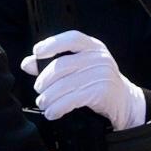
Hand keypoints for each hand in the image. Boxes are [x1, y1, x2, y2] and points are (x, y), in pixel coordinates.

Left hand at [26, 30, 148, 133]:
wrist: (124, 100)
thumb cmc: (96, 81)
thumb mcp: (79, 67)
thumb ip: (52, 63)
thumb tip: (27, 63)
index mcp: (92, 46)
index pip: (72, 39)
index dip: (52, 43)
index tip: (37, 52)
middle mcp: (98, 57)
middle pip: (62, 65)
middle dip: (45, 79)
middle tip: (38, 89)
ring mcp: (102, 74)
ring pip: (65, 85)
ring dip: (49, 97)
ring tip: (42, 103)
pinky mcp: (102, 92)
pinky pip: (73, 99)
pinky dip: (58, 107)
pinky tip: (52, 112)